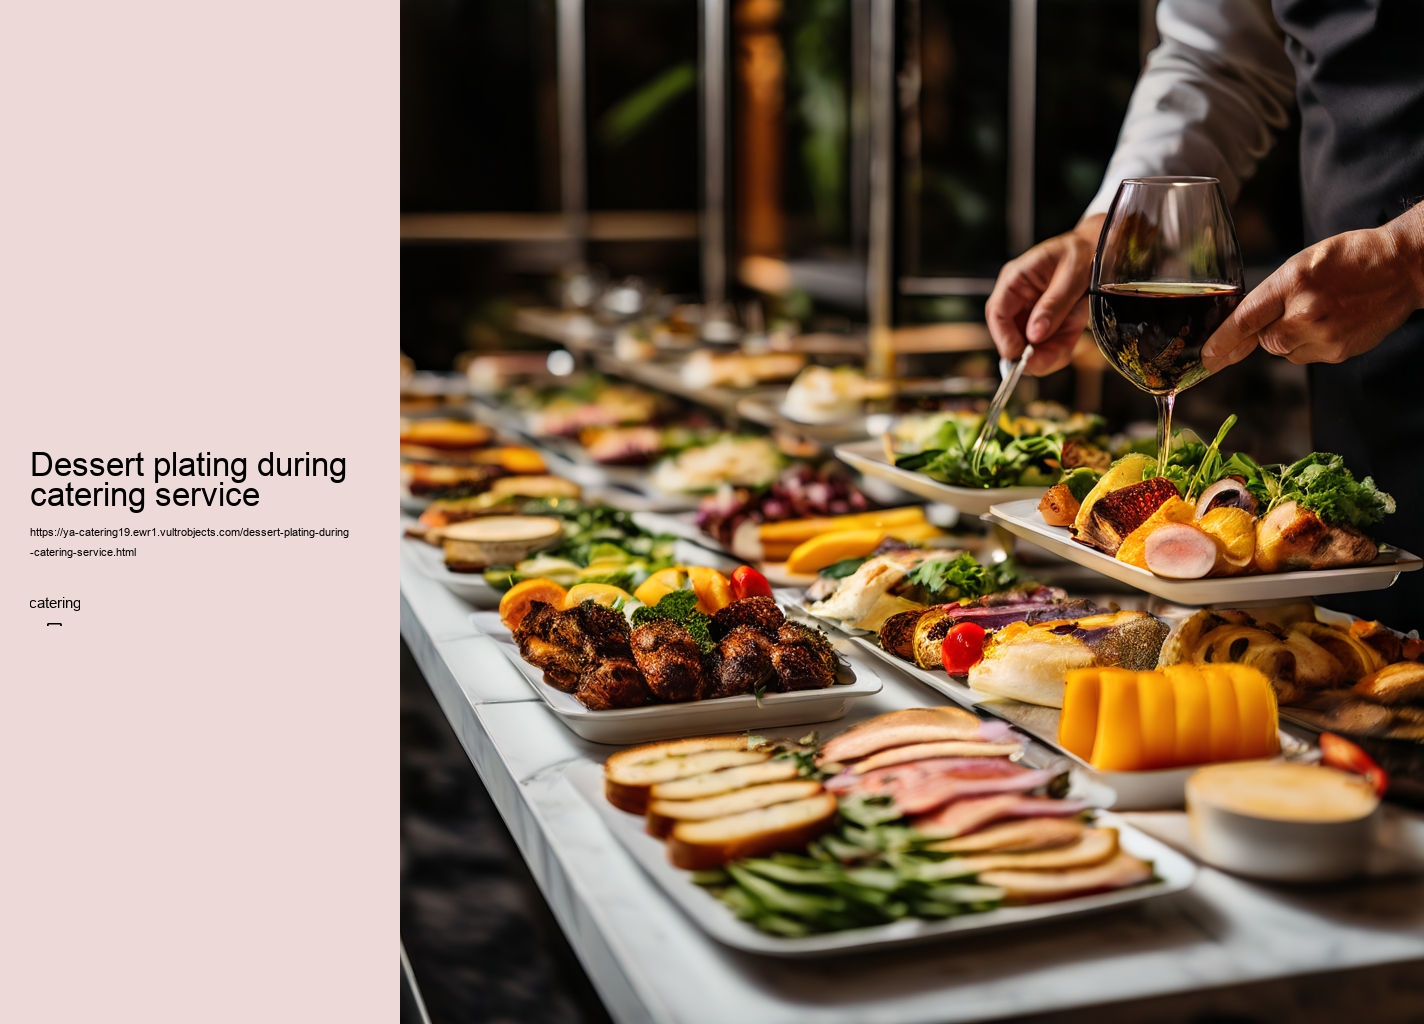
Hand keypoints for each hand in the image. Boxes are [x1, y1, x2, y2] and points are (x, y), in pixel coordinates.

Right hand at [985, 214, 1104, 375]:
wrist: (1100, 250)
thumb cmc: (1083, 253)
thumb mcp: (1072, 275)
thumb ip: (1053, 304)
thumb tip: (1034, 335)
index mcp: (1016, 279)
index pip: (997, 312)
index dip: (1005, 337)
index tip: (1022, 354)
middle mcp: (1017, 298)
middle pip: (1009, 334)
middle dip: (1028, 352)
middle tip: (1046, 361)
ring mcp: (1030, 313)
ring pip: (1028, 346)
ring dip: (1045, 355)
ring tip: (1063, 351)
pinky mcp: (1046, 325)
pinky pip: (1046, 346)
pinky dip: (1056, 352)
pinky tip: (1066, 347)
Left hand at [1203, 205, 1423, 371]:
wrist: (1402, 267)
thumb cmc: (1349, 259)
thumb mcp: (1301, 264)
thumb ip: (1271, 295)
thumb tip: (1241, 327)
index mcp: (1292, 282)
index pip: (1244, 320)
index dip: (1221, 343)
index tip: (1206, 358)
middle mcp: (1305, 312)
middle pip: (1264, 340)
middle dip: (1269, 331)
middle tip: (1297, 309)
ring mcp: (1324, 335)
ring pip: (1284, 351)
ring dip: (1291, 337)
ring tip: (1321, 312)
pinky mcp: (1338, 352)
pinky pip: (1307, 356)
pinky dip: (1311, 343)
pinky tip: (1333, 322)